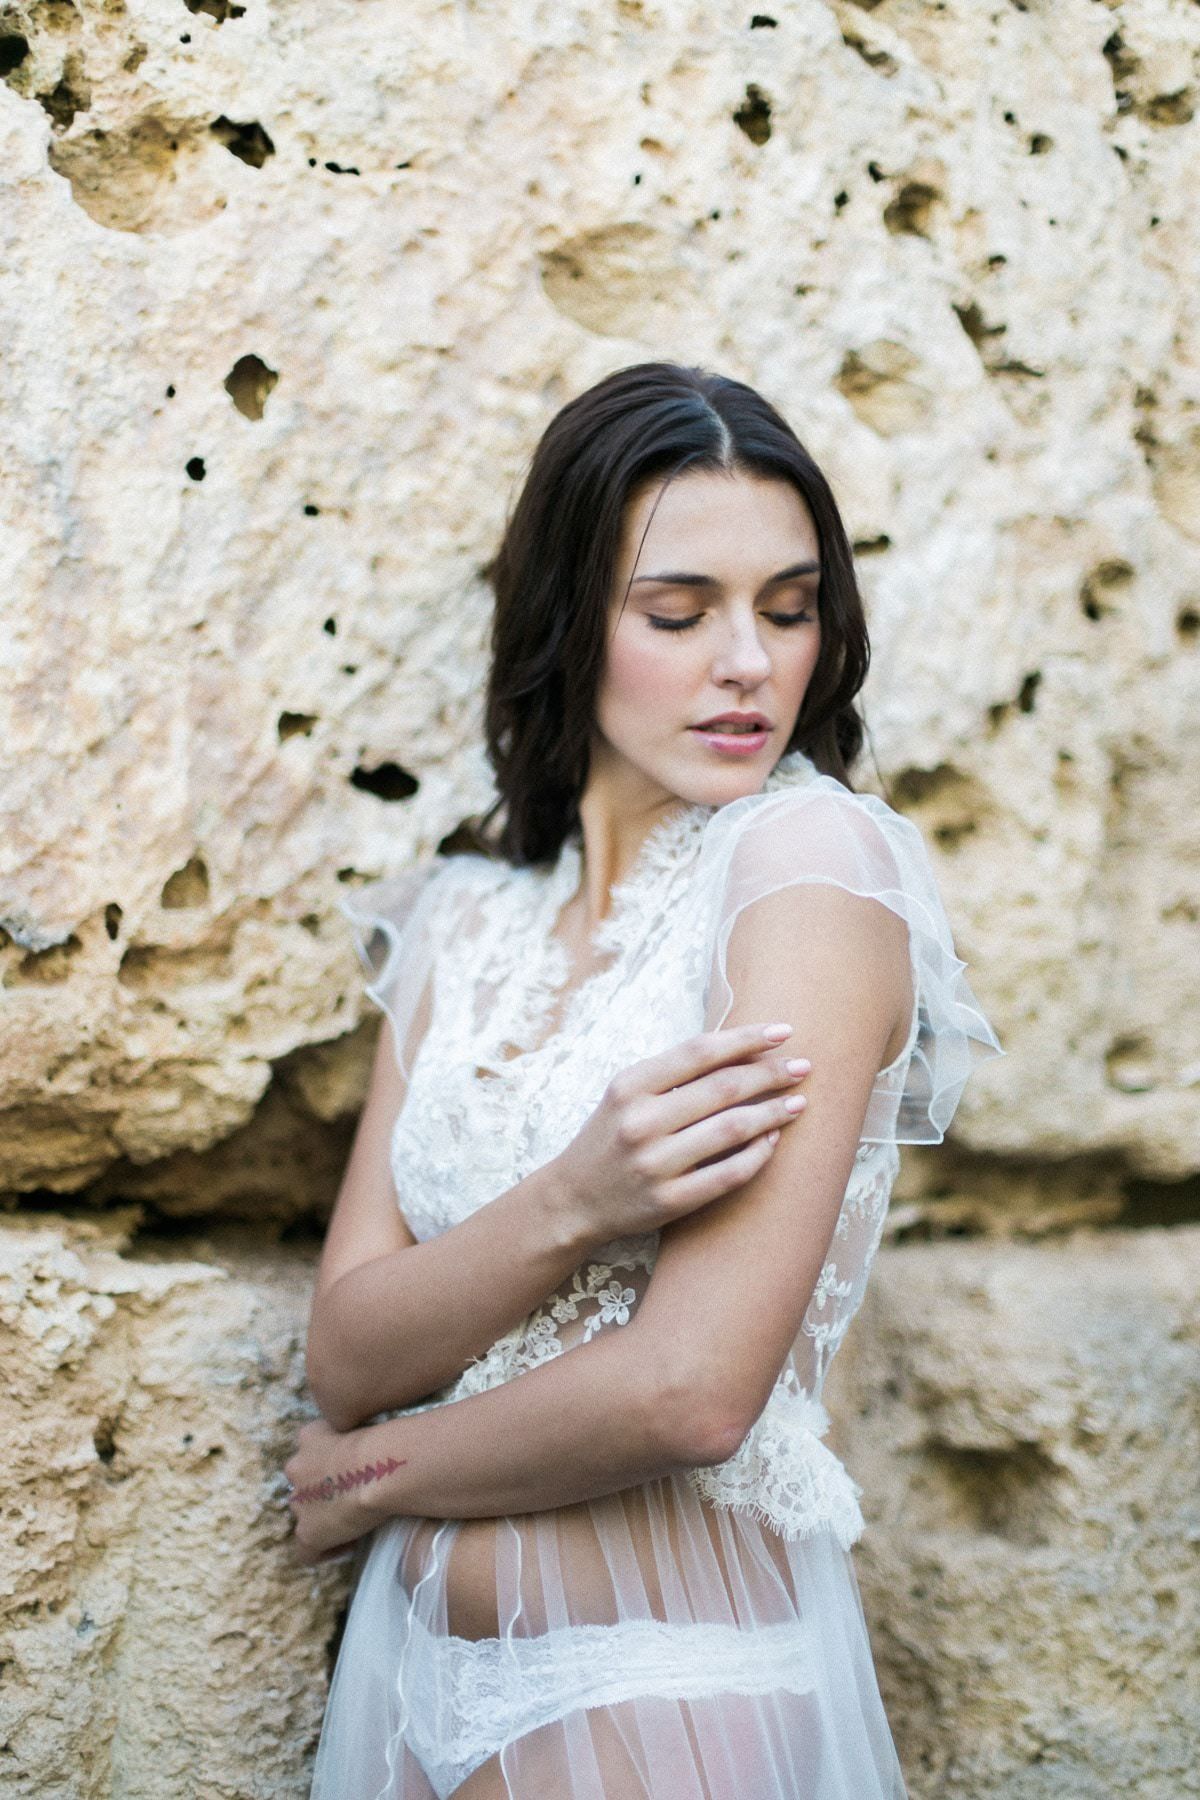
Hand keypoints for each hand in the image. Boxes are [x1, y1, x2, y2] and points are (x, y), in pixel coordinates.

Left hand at [283, 1417, 396, 1565]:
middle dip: (322, 1494)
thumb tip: (365, 1457)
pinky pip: (308, 1551)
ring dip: (324, 1518)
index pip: (312, 1453)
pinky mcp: (307, 1532)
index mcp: (310, 1436)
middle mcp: (296, 1467)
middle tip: (351, 1498)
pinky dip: (326, 1550)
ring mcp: (299, 1502)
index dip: (329, 1466)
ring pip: (305, 1515)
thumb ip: (352, 1441)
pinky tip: (349, 1545)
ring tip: (353, 1522)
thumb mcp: (363, 1429)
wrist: (379, 1467)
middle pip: (304, 1486)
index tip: (349, 1475)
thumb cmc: (383, 1442)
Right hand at [550, 1022, 809, 1241]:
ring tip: (798, 1102)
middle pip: (723, 1088)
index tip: (783, 1031)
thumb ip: (673, 1072)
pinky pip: (728, 1174)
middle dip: (771, 1073)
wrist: (574, 1199)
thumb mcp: (627, 1094)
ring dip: (773, 1113)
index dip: (746, 1038)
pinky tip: (773, 1140)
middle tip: (803, 1066)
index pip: (699, 1052)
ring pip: (732, 1129)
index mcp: (630, 1086)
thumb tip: (741, 1047)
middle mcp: (641, 1122)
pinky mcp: (668, 1201)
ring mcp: (655, 1164)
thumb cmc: (611, 1136)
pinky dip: (758, 1155)